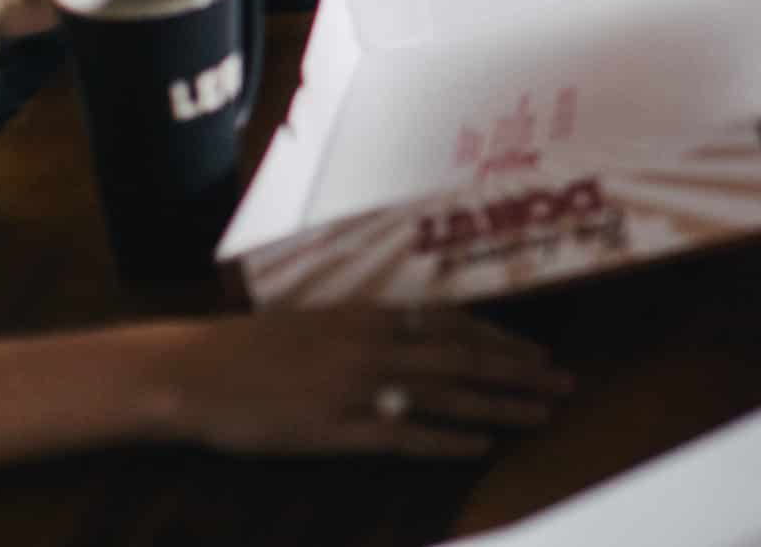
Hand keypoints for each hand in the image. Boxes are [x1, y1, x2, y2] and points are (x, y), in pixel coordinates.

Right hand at [145, 306, 573, 459]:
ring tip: (542, 413)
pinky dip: (447, 439)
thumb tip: (413, 331)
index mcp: (370, 313)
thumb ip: (368, 327)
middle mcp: (374, 343)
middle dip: (521, 370)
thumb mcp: (319, 321)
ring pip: (447, 393)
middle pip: (465, 356)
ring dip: (500, 404)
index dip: (500, 338)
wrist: (195, 372)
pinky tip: (480, 447)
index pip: (454, 322)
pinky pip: (404, 434)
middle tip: (565, 383)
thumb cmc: (252, 347)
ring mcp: (358, 386)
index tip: (536, 352)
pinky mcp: (338, 428)